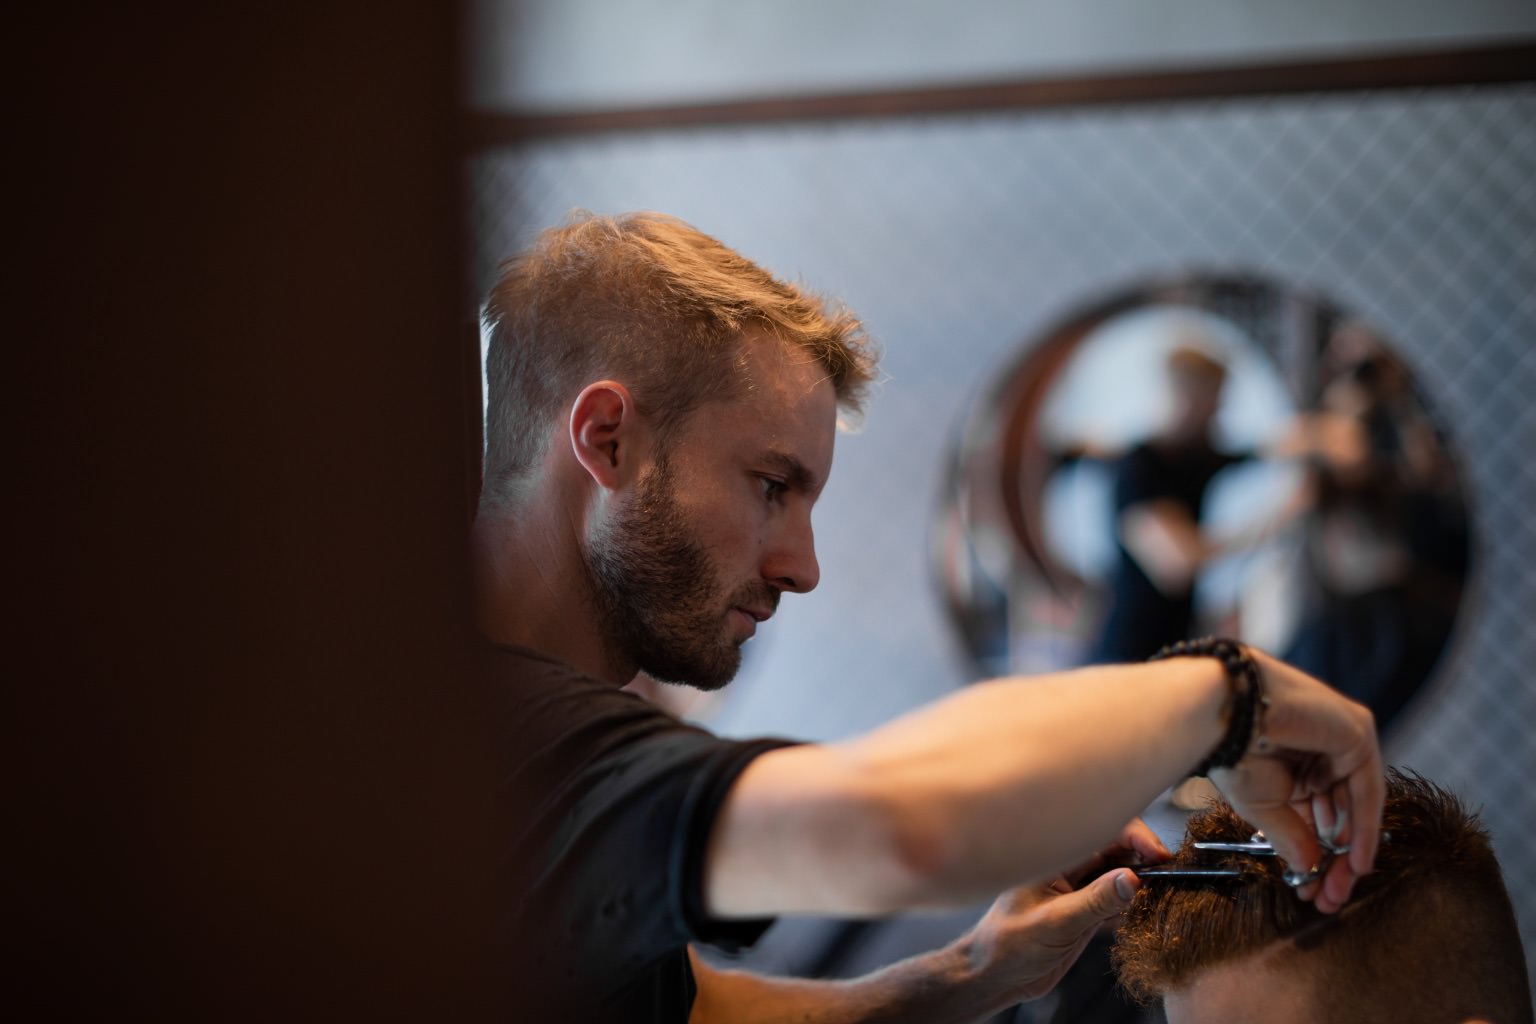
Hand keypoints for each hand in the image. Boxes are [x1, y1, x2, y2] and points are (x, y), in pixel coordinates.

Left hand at [956, 819, 1166, 1004]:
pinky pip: (1117, 897)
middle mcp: (1067, 867)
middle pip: (1116, 848)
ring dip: (1141, 880)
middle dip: (1144, 856)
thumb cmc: (1008, 945)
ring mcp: (1078, 888)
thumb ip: (1095, 901)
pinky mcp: (1086, 910)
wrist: (998, 976)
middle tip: (1167, 874)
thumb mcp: (1055, 923)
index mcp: (1052, 856)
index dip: (1134, 837)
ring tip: (1160, 892)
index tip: (1158, 856)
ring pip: (1120, 872)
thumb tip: (1132, 879)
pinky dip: (1133, 903)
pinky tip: (1143, 911)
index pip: (1100, 830)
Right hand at [1209, 648, 1383, 913]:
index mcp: (1295, 761)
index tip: (1313, 890)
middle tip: (1329, 896)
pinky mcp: (1356, 732)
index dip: (1318, 854)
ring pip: (1356, 805)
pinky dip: (1364, 829)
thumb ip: (1294, 836)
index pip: (1318, 813)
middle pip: (1341, 813)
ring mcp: (1342, 739)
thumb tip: (1310, 869)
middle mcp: (1322, 750)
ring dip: (1350, 852)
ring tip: (1339, 888)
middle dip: (1336, 859)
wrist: (1224, 712)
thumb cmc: (1230, 749)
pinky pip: (1367, 790)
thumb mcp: (1263, 806)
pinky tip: (1356, 862)